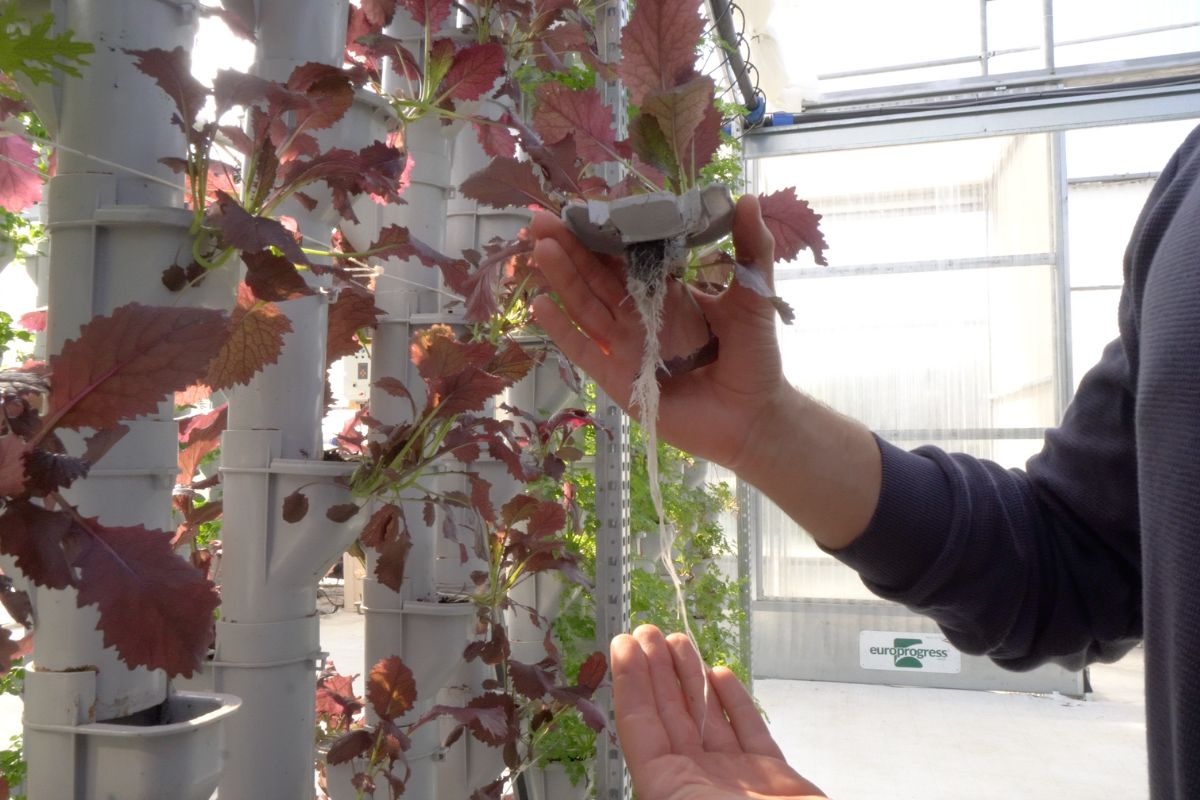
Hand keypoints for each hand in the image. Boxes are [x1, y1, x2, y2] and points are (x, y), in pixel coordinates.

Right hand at [530, 195, 790, 473]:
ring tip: (541, 248)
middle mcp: (640, 317)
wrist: (752, 417)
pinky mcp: (616, 379)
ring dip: (563, 278)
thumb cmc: (756, 358)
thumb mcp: (755, 295)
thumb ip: (751, 249)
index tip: (578, 208)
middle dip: (570, 248)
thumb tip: (746, 198)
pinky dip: (563, 330)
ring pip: (587, 306)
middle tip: (541, 220)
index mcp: (668, 293)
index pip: (628, 256)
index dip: (603, 234)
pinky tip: (540, 305)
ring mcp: (625, 347)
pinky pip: (584, 351)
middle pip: (597, 276)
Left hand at [611, 625, 826, 799]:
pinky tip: (719, 674)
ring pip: (707, 718)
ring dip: (689, 678)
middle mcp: (697, 785)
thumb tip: (636, 752)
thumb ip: (660, 779)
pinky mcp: (773, 779)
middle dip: (657, 672)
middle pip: (669, 717)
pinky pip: (749, 732)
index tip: (623, 644)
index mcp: (668, 793)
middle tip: (647, 631)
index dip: (630, 683)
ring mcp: (735, 780)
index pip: (640, 728)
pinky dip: (734, 701)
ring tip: (677, 640)